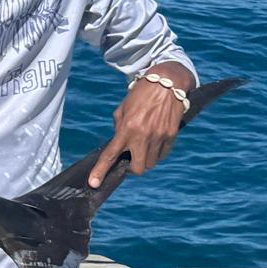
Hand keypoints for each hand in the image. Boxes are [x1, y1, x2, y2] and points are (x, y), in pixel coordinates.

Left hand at [87, 69, 186, 187]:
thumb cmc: (140, 95)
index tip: (94, 184)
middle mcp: (143, 136)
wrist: (166, 83)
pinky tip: (154, 140)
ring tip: (143, 145)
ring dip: (145, 159)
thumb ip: (119, 129)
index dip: (101, 171)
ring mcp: (159, 137)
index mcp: (126, 129)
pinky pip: (163, 154)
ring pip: (151, 163)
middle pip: (138, 168)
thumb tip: (119, 147)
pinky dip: (157, 152)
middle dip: (132, 168)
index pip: (111, 155)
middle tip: (130, 158)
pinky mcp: (172, 135)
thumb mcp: (122, 110)